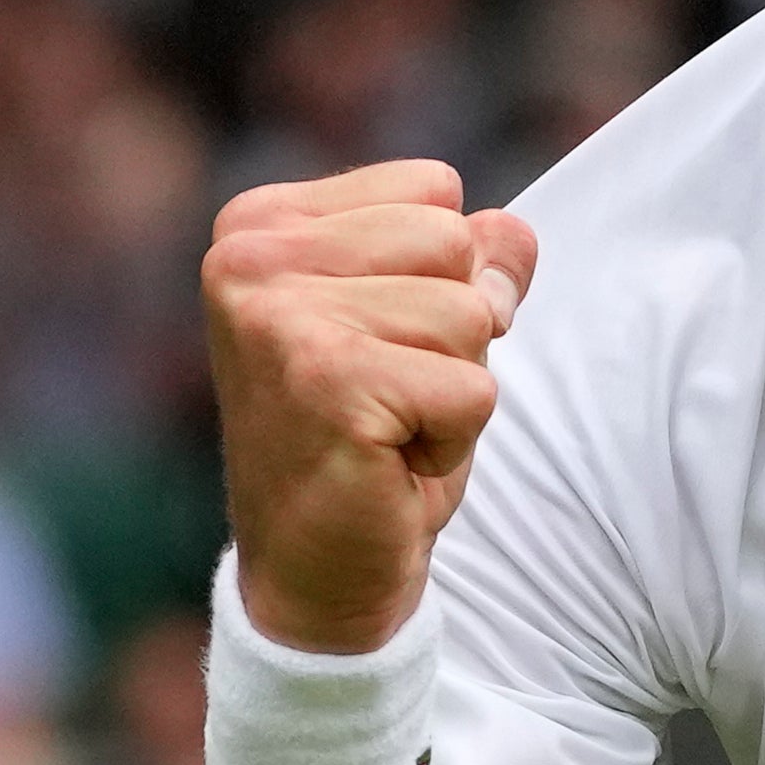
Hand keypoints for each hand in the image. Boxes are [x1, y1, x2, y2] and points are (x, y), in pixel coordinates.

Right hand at [202, 160, 538, 652]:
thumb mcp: (427, 326)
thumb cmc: (370, 442)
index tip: (378, 344)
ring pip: (470, 314)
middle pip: (454, 242)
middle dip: (455, 331)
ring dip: (454, 386)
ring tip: (388, 428)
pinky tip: (390, 460)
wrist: (314, 575)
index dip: (442, 276)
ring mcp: (278, 317)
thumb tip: (514, 234)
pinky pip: (474, 388)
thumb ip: (475, 258)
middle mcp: (249, 257)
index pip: (434, 189)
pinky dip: (455, 437)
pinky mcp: (324, 381)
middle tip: (388, 395)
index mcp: (260, 222)